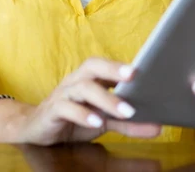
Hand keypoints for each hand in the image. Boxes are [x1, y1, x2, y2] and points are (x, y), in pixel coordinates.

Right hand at [11, 57, 161, 144]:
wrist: (36, 129)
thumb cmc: (73, 119)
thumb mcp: (104, 122)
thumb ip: (129, 123)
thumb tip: (158, 126)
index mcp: (89, 78)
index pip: (105, 65)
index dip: (121, 65)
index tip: (142, 69)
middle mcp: (76, 81)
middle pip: (92, 67)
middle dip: (113, 70)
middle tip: (134, 77)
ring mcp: (63, 94)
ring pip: (83, 88)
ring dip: (106, 99)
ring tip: (126, 111)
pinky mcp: (52, 111)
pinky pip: (66, 108)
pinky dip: (83, 114)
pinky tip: (98, 123)